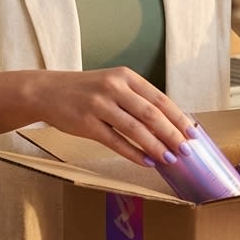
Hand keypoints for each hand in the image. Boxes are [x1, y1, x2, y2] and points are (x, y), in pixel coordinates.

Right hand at [34, 67, 195, 166]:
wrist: (47, 91)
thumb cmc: (86, 90)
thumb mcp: (113, 84)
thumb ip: (137, 99)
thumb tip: (169, 122)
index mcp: (125, 76)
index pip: (159, 99)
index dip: (178, 118)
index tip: (193, 133)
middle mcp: (114, 88)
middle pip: (151, 114)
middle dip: (172, 134)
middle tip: (186, 150)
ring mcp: (99, 105)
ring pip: (135, 129)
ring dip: (155, 146)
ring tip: (170, 159)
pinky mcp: (86, 123)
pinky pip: (115, 141)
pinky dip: (133, 153)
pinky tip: (146, 162)